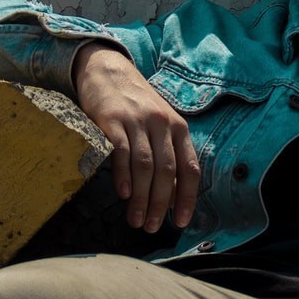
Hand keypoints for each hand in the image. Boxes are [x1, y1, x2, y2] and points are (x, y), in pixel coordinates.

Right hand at [72, 42, 199, 232]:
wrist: (108, 71)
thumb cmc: (135, 105)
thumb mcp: (159, 125)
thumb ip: (167, 155)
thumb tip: (172, 196)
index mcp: (178, 128)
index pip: (190, 168)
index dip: (188, 198)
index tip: (181, 222)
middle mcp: (162, 124)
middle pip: (168, 172)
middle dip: (162, 204)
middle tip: (153, 227)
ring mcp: (138, 121)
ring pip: (146, 166)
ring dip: (142, 198)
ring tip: (137, 220)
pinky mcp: (113, 119)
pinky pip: (122, 151)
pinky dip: (124, 176)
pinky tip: (124, 194)